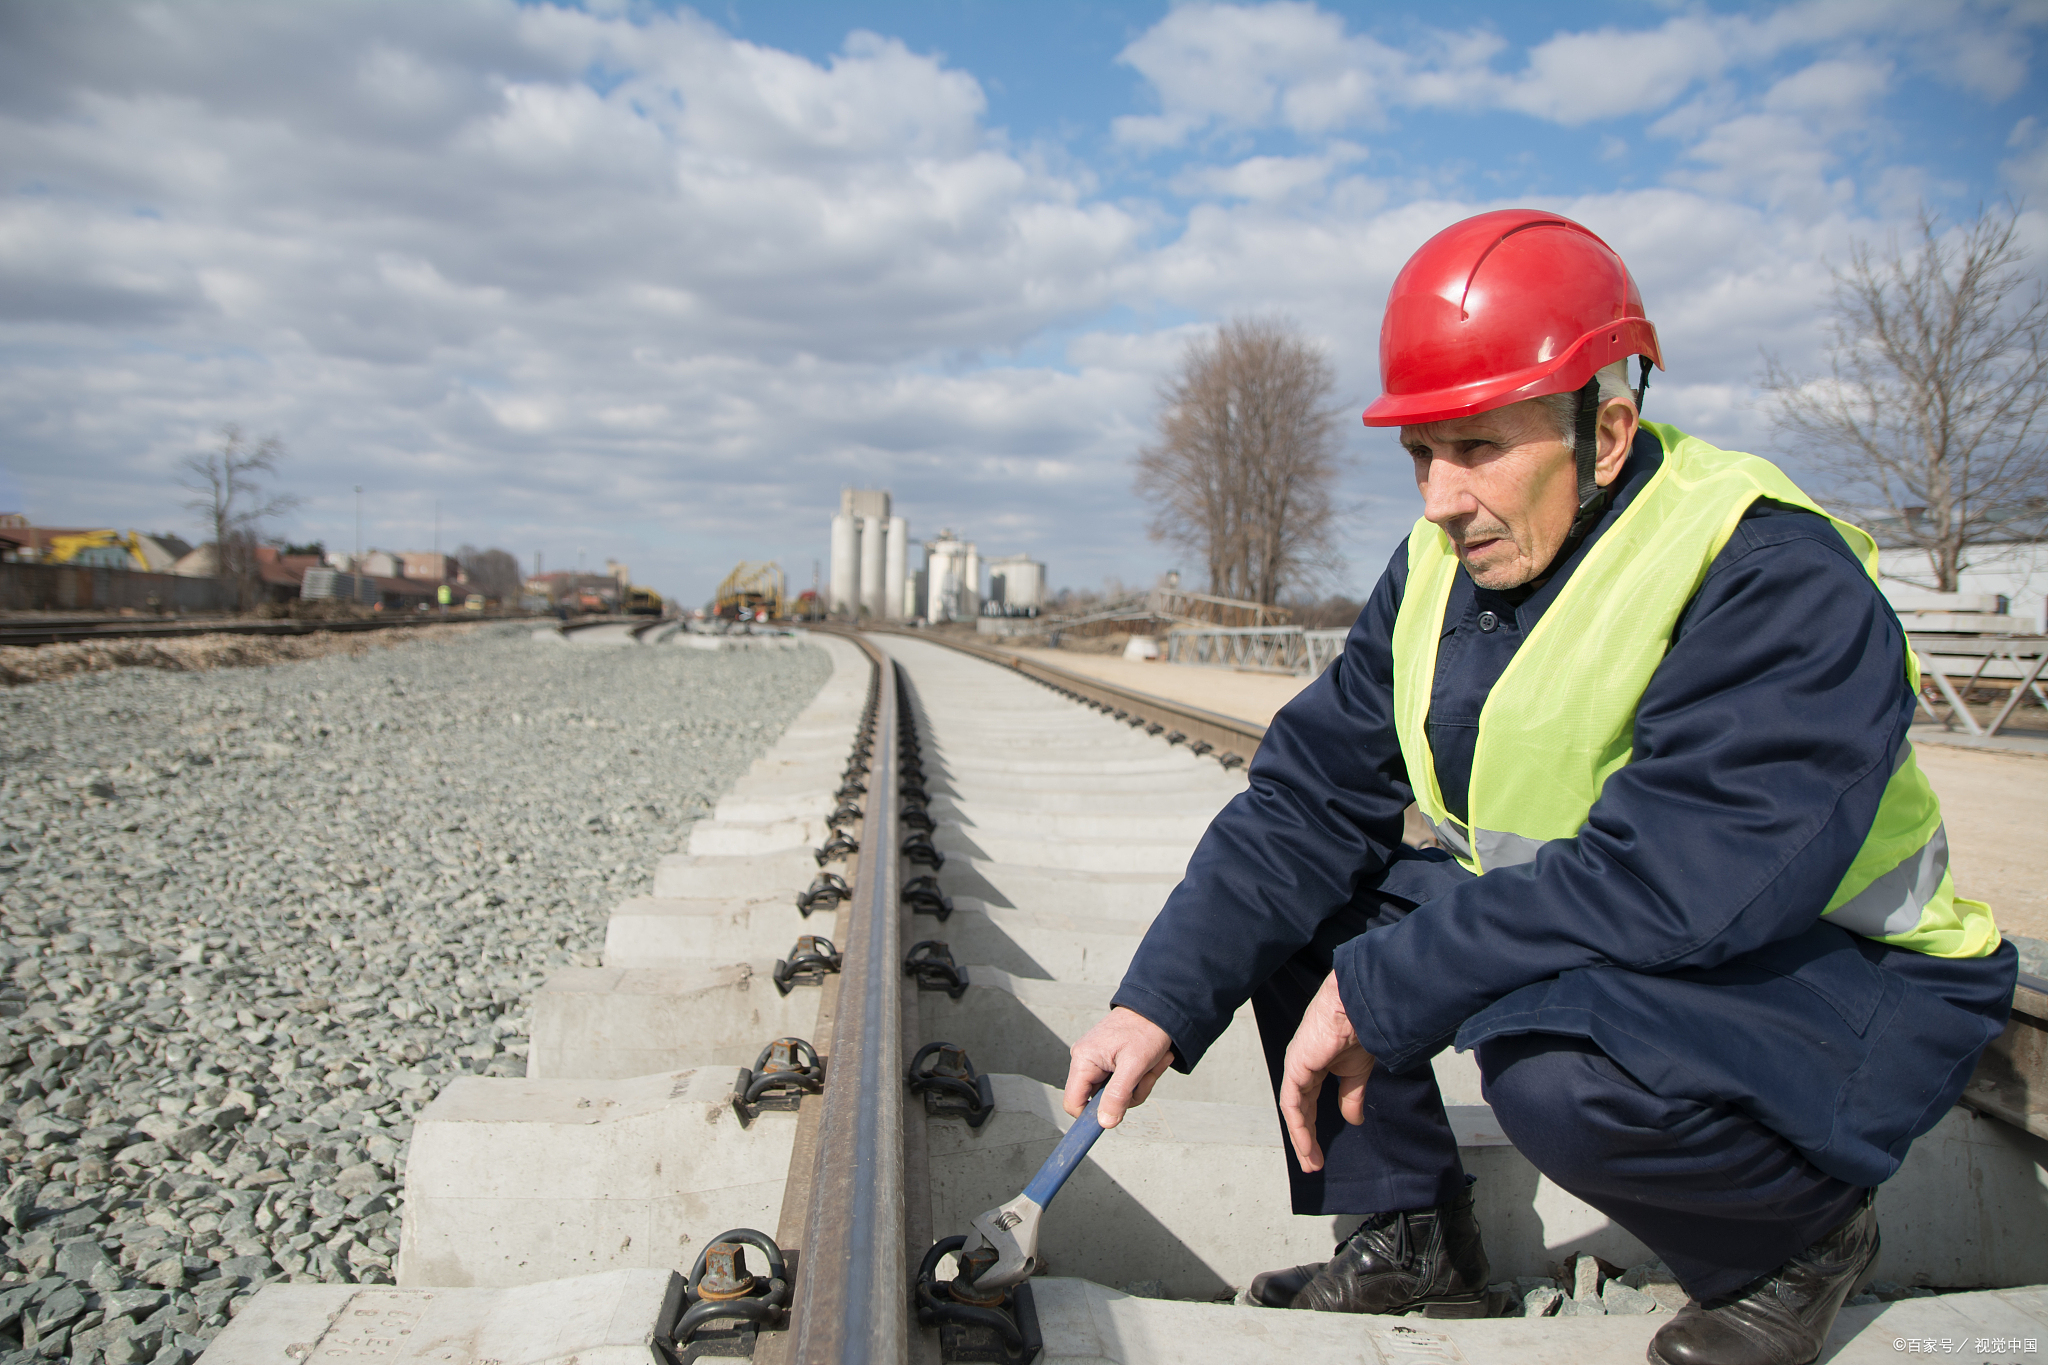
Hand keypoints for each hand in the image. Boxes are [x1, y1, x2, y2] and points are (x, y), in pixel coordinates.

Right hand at [1064, 1006, 1174, 1127]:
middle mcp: (1086, 1061)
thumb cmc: (1146, 1028)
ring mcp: (1099, 1061)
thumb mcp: (1134, 1066)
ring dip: (1139, 1085)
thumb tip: (1104, 1122)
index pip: (1073, 1102)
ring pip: (1116, 1093)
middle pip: (1100, 1100)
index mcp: (1083, 1060)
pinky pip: (1123, 1082)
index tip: (1114, 1119)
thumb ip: (1117, 1095)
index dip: (1091, 1116)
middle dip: (1128, 1095)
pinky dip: (1141, 1077)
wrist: (1160, 1007)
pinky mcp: (1111, 1060)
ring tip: (1152, 1064)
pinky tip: (1152, 1061)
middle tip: (1145, 1077)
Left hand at [1278, 970, 1376, 1171]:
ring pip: (1294, 1111)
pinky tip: (1307, 1145)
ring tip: (1311, 1162)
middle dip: (1305, 1139)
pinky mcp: (1295, 1068)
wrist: (1358, 1010)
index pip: (1309, 1103)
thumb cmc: (1359, 1031)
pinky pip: (1292, 1104)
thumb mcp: (1356, 1073)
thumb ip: (1351, 1096)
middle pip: (1299, 1110)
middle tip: (1312, 1164)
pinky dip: (1298, 1127)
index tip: (1320, 1154)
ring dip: (1302, 1138)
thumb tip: (1353, 1120)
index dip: (1313, 1128)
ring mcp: (1296, 1067)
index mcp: (1314, 1066)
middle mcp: (1301, 1068)